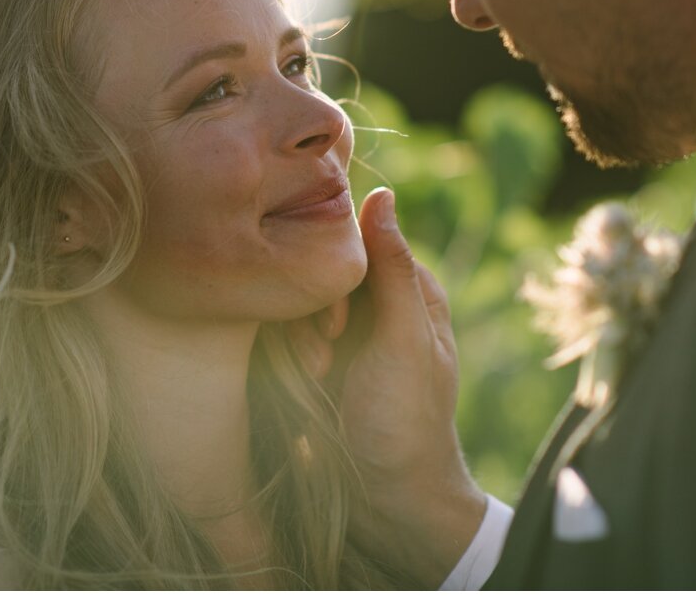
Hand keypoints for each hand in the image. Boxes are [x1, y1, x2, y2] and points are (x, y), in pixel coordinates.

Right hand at [295, 188, 486, 585]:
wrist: (388, 502)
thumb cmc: (406, 422)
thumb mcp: (402, 342)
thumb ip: (391, 269)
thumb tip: (381, 192)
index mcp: (410, 290)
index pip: (357, 241)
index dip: (336, 271)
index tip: (336, 320)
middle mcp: (377, 304)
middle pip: (320, 268)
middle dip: (313, 308)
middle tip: (324, 353)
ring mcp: (345, 334)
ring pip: (297, 299)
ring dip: (299, 337)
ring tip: (318, 375)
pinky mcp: (317, 360)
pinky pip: (285, 333)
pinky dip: (290, 357)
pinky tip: (307, 384)